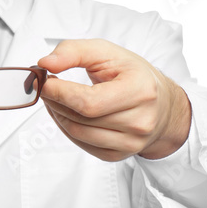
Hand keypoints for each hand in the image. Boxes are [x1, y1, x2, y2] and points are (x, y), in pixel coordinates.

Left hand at [37, 39, 191, 161]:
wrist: (162, 105)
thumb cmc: (134, 76)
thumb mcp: (107, 52)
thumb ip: (74, 51)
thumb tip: (45, 63)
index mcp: (141, 91)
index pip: (89, 102)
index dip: (60, 93)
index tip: (44, 81)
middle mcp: (140, 121)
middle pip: (80, 118)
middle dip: (55, 101)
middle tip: (46, 86)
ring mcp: (130, 143)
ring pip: (77, 133)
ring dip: (57, 115)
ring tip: (55, 98)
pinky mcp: (118, 155)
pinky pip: (81, 144)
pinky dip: (66, 127)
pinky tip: (66, 113)